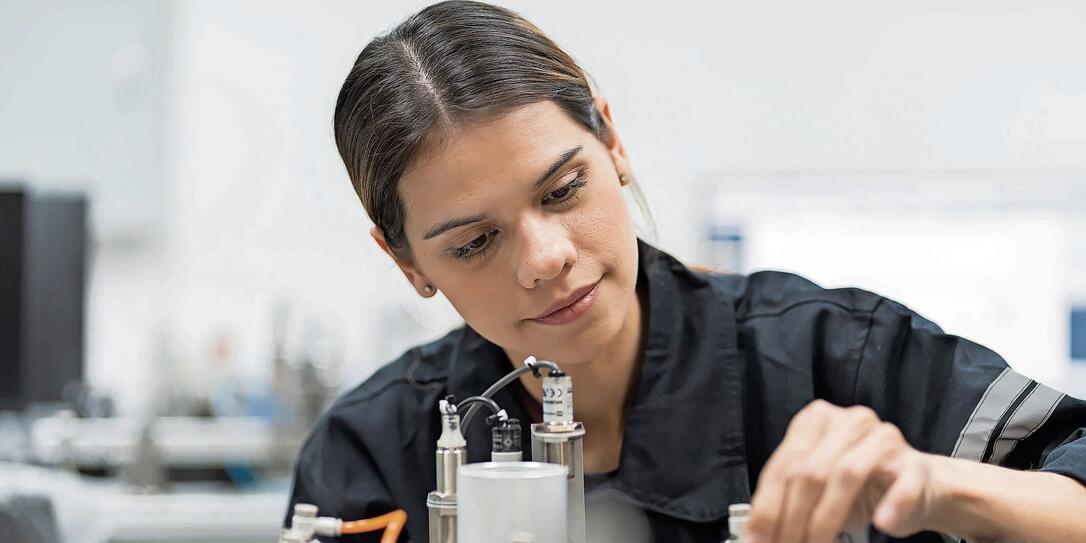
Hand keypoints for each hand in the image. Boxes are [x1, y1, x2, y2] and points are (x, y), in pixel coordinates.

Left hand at [745, 400, 941, 542]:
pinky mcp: (915, 463)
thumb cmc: (859, 488)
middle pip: (810, 473)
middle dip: (792, 520)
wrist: (919, 486)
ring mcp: (884, 439)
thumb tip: (755, 536)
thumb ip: (786, 501)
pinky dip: (892, 505)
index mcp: (815, 421)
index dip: (767, 510)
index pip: (782, 467)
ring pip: (847, 475)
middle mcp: (848, 422)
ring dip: (826, 520)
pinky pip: (903, 483)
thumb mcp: (816, 490)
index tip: (757, 541)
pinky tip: (881, 523)